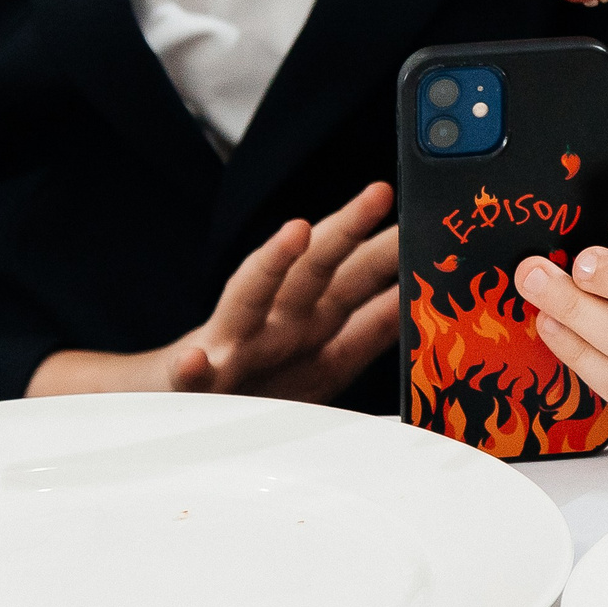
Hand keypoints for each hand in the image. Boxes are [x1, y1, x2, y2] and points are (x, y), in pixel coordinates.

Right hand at [29, 182, 400, 401]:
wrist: (177, 413)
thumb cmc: (260, 384)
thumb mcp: (325, 360)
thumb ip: (370, 328)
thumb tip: (422, 298)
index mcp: (311, 321)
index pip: (354, 273)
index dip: (391, 246)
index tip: (430, 217)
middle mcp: (275, 325)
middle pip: (314, 272)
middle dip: (347, 232)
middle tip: (380, 193)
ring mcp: (233, 349)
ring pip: (251, 300)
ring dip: (273, 264)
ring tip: (297, 231)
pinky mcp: (195, 387)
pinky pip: (193, 380)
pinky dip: (194, 370)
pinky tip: (197, 360)